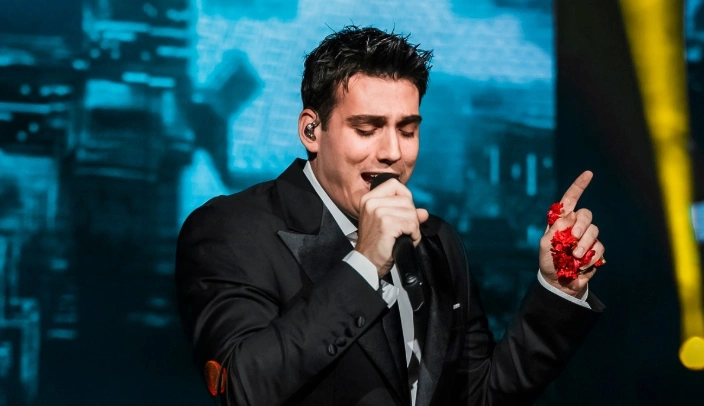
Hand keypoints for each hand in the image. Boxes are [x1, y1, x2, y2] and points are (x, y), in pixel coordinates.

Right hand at [355, 179, 428, 276]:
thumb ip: (405, 213)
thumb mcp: (387, 223)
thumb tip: (424, 212)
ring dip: (414, 227)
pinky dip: (414, 235)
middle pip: (406, 199)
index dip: (405, 197)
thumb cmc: (376, 244)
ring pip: (411, 213)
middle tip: (405, 230)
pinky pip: (411, 224)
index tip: (403, 212)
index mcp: (369, 198)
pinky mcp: (386, 223)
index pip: (395, 184)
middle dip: (411, 216)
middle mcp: (372, 202)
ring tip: (406, 237)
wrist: (367, 262)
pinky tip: (407, 241)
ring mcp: (378, 211)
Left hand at [539, 171, 605, 296]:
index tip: (589, 173)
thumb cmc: (549, 261)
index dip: (579, 186)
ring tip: (575, 257)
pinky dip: (590, 257)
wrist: (558, 281)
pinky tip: (581, 265)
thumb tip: (571, 216)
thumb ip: (556, 229)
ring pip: (594, 231)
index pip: (570, 199)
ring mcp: (587, 237)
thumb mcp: (546, 244)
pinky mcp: (596, 250)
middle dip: (580, 226)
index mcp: (561, 220)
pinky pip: (599, 247)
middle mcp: (576, 225)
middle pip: (586, 215)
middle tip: (572, 239)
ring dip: (584, 245)